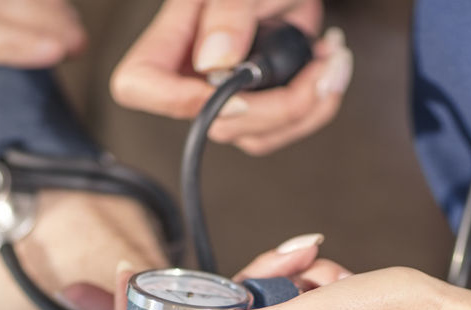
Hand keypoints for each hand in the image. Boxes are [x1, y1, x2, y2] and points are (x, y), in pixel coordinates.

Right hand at [111, 0, 352, 154]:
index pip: (139, 85)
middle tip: (320, 66)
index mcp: (172, 37)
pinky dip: (317, 106)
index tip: (237, 97)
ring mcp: (225, 94)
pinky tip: (329, 68)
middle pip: (214, 123)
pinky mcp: (258, 104)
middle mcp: (193, 72)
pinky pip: (281, 130)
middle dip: (278, 105)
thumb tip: (215, 61)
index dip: (179, 102)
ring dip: (307, 107)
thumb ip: (227, 13)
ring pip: (253, 135)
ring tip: (332, 61)